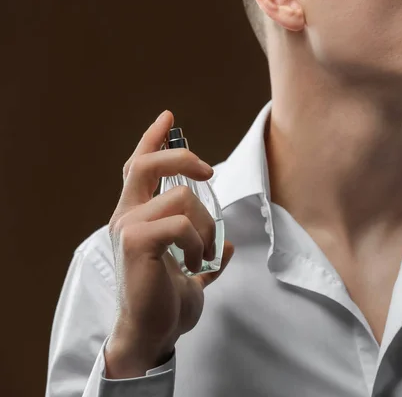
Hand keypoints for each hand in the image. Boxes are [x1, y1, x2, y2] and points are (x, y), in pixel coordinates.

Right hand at [104, 110, 234, 377]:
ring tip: (201, 254)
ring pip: (181, 198)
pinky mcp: (135, 242)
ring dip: (205, 226)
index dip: (153, 139)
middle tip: (208, 170)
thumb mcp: (193, 270)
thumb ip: (205, 253)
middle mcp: (126, 216)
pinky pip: (181, 224)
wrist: (154, 332)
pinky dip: (198, 242)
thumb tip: (227, 246)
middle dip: (181, 156)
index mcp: (137, 217)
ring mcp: (128, 228)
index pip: (139, 168)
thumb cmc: (167, 301)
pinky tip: (193, 263)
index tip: (169, 117)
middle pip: (149, 164)